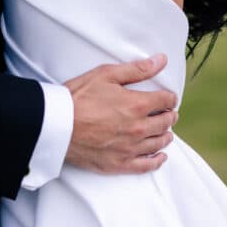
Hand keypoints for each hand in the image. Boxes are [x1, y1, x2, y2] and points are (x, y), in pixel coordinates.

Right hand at [65, 54, 177, 174]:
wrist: (57, 124)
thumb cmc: (78, 97)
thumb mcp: (106, 74)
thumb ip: (136, 69)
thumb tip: (161, 61)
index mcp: (137, 105)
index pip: (165, 101)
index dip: (169, 98)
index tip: (169, 98)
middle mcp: (138, 128)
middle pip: (165, 123)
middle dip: (169, 116)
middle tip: (169, 113)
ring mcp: (130, 148)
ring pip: (158, 143)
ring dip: (165, 136)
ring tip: (166, 132)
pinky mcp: (119, 164)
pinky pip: (146, 165)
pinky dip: (157, 161)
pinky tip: (160, 156)